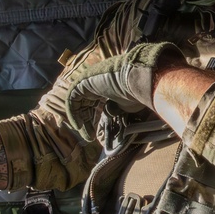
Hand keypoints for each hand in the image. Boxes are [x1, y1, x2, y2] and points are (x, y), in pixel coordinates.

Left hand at [64, 42, 183, 140]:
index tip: (97, 131)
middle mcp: (98, 80)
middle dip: (86, 119)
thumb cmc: (142, 90)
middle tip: (90, 135)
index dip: (94, 115)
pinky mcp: (83, 82)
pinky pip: (72, 100)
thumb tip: (130, 123)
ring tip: (87, 135)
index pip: (96, 99)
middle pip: (85, 101)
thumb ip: (125, 109)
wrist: (140, 78)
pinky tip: (80, 127)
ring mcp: (90, 79)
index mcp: (109, 83)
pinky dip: (74, 114)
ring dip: (80, 119)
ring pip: (78, 101)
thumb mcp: (133, 103)